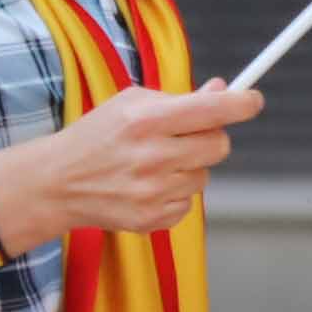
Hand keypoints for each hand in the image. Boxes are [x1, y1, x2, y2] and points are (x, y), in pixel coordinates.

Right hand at [0, 81, 264, 248]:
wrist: (58, 182)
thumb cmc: (98, 135)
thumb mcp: (131, 103)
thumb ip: (180, 99)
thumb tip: (224, 91)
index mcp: (146, 120)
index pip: (213, 110)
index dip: (242, 103)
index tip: (253, 100)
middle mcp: (152, 157)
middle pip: (219, 145)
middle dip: (212, 136)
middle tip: (190, 134)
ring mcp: (153, 192)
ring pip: (205, 176)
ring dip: (189, 167)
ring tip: (156, 163)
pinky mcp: (152, 219)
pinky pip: (188, 203)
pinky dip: (175, 193)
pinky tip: (148, 186)